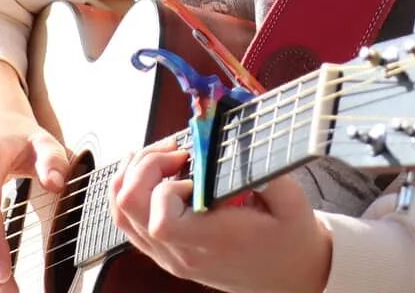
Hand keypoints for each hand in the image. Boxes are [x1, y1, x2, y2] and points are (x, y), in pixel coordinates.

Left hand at [110, 139, 332, 292]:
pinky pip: (128, 222)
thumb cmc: (289, 239)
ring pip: (122, 214)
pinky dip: (130, 190)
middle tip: (175, 150)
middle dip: (144, 167)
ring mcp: (169, 256)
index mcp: (212, 242)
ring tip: (162, 154)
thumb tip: (241, 138)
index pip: (161, 220)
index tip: (189, 164)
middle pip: (130, 209)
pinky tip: (151, 170)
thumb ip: (265, 170)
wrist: (289, 276)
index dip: (165, 186)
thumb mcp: (292, 202)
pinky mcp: (166, 253)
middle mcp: (182, 254)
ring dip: (134, 174)